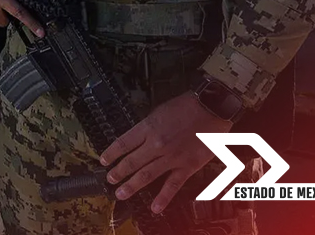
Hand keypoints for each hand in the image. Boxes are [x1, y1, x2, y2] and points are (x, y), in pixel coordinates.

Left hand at [99, 91, 233, 213]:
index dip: (111, 154)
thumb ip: (146, 127)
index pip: (123, 144)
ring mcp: (171, 157)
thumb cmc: (185, 106)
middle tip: (110, 180)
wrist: (211, 109)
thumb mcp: (158, 112)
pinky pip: (172, 185)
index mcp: (147, 128)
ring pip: (146, 175)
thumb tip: (135, 139)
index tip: (103, 161)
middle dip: (118, 173)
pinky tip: (154, 207)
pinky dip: (163, 198)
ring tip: (120, 193)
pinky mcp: (187, 166)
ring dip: (131, 186)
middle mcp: (156, 144)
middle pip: (131, 162)